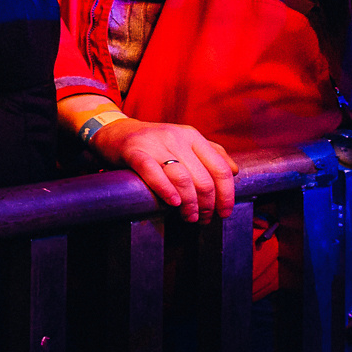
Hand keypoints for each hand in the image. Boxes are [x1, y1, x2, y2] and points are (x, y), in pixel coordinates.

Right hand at [89, 118, 235, 222]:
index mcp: (193, 136)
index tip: (224, 212)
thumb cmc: (154, 143)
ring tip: (189, 217)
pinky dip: (166, 190)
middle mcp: (177, 137)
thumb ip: (211, 153)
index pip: (220, 168)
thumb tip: (235, 170)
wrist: (115, 132)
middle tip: (203, 219)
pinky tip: (172, 203)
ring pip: (182, 178)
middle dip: (207, 205)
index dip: (226, 194)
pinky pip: (153, 172)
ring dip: (189, 204)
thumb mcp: (185, 142)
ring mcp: (155, 143)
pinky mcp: (135, 151)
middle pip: (202, 178)